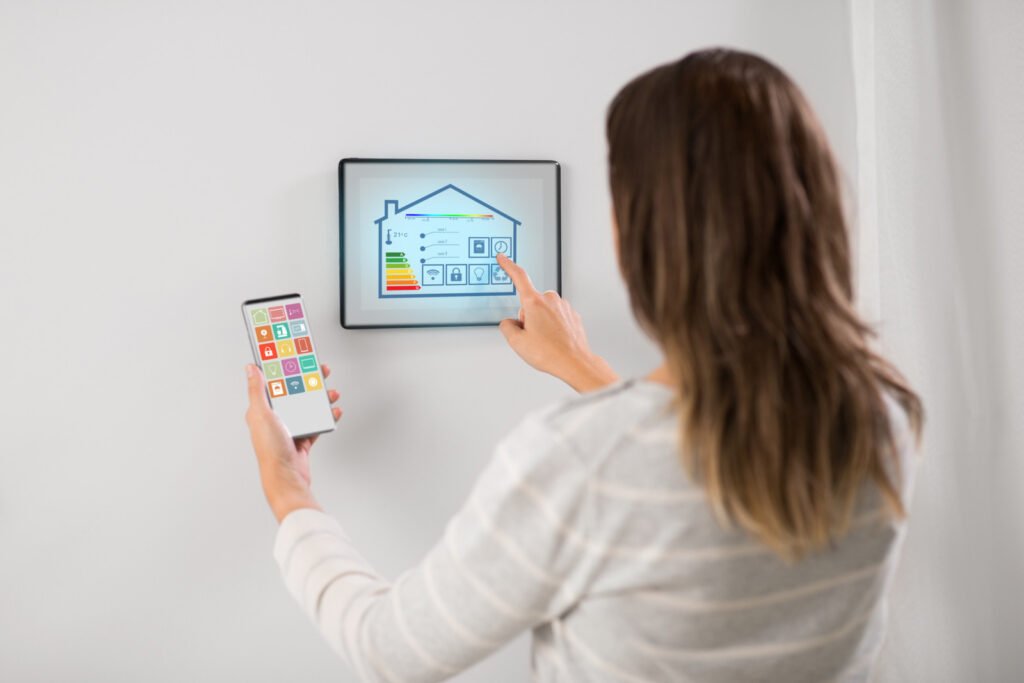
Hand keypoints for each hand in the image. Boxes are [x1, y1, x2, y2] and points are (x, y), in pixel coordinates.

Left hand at [244, 363, 342, 522]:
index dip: (284, 368)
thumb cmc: (271, 450)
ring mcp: (290, 428)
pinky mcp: (303, 439)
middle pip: (294, 392)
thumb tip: (250, 369)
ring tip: (330, 392)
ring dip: (320, 398)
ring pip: (308, 406)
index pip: (273, 383)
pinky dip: (326, 416)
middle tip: (319, 370)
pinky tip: (332, 411)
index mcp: (262, 410)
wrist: (287, 477)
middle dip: (308, 381)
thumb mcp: (261, 414)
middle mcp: (275, 418)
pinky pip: (316, 422)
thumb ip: (257, 390)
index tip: (292, 356)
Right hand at [496, 253, 617, 392]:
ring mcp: (563, 306)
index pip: (519, 277)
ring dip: (541, 322)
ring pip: (543, 310)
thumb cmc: (550, 353)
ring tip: (545, 341)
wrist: (574, 362)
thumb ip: (507, 327)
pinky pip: (556, 316)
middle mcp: (550, 300)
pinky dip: (553, 326)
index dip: (508, 266)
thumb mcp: (517, 343)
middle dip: (527, 317)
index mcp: (534, 302)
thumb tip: (510, 323)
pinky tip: (554, 340)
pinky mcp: (572, 314)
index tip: (503, 257)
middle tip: (532, 336)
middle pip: (530, 302)